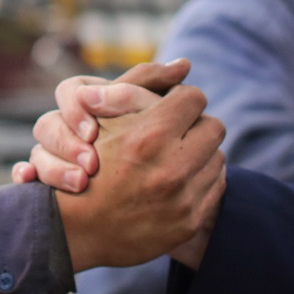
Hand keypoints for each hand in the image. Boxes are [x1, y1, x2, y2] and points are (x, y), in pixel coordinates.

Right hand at [12, 59, 192, 193]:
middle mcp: (60, 126)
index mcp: (81, 101)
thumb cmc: (132, 129)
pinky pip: (22, 174)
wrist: (114, 186)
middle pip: (46, 127)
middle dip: (66, 145)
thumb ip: (154, 82)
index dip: (78, 109)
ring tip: (78, 183)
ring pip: (34, 155)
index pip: (69, 91)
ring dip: (53, 169)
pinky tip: (32, 186)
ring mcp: (46, 154)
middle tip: (89, 164)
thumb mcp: (138, 103)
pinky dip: (25, 177)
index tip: (92, 131)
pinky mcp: (40, 177)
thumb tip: (185, 64)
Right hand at [52, 83, 226, 272]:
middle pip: (214, 127)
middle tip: (179, 132)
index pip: (194, 98)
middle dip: (197, 126)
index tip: (172, 107)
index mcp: (149, 137)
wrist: (75, 229)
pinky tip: (180, 181)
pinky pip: (215, 187)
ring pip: (218, 158)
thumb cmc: (84, 163)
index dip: (182, 99)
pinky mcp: (189, 222)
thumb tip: (184, 64)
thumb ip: (137, 87)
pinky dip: (201, 181)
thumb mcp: (101, 119)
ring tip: (177, 157)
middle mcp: (170, 170)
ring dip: (200, 154)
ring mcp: (182, 200)